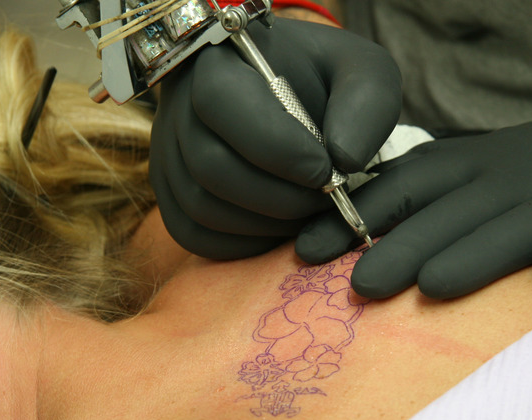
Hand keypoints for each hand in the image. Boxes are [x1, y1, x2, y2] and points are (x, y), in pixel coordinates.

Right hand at [150, 18, 401, 258]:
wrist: (285, 93)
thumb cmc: (322, 80)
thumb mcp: (359, 71)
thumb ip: (364, 105)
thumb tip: (344, 161)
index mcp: (216, 63)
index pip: (222, 103)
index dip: (277, 147)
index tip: (327, 169)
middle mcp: (177, 110)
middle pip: (211, 168)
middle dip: (279, 197)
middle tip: (327, 199)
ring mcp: (167, 157)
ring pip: (202, 208)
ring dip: (266, 224)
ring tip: (310, 212)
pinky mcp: (171, 196)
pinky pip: (195, 236)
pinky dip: (244, 244)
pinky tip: (282, 229)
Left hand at [296, 120, 531, 298]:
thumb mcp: (500, 169)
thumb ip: (442, 192)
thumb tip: (363, 224)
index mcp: (486, 160)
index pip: (411, 180)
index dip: (360, 212)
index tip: (311, 247)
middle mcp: (525, 174)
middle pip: (457, 207)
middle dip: (405, 242)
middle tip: (360, 285)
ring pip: (523, 223)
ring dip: (479, 251)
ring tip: (433, 284)